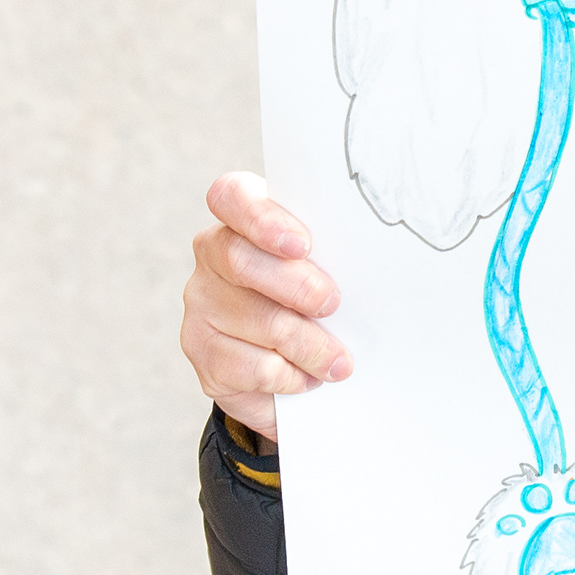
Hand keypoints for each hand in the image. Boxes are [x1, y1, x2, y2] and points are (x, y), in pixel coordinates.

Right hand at [183, 171, 350, 440]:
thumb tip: (373, 265)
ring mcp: (201, 304)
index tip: (302, 245)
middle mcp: (212, 255)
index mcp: (242, 219)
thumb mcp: (328, 267)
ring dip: (307, 344)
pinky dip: (289, 376)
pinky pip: (250, 367)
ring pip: (255, 320)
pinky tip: (307, 378)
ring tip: (338, 361)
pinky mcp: (204, 354)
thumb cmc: (316, 300)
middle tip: (332, 304)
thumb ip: (334, 255)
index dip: (262, 219)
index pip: (231, 196)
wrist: (292, 369)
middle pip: (240, 259)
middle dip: (296, 285)